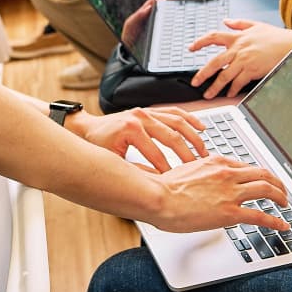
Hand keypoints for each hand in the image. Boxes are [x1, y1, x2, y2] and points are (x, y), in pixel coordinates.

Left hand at [67, 106, 208, 171]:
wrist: (88, 128)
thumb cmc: (98, 145)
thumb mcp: (114, 161)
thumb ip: (136, 171)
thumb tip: (157, 182)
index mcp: (131, 129)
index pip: (157, 154)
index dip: (168, 170)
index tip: (177, 181)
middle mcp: (141, 116)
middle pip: (172, 136)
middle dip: (187, 154)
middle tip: (197, 168)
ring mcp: (147, 111)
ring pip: (178, 121)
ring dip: (193, 136)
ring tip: (203, 151)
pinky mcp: (151, 110)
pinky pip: (174, 112)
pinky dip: (190, 119)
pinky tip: (201, 128)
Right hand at [148, 155, 289, 232]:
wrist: (157, 197)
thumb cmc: (164, 187)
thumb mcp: (187, 168)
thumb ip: (203, 171)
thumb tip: (206, 177)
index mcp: (216, 162)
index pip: (246, 166)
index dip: (259, 175)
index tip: (263, 180)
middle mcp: (227, 174)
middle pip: (263, 174)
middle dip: (277, 182)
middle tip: (281, 191)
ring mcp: (230, 192)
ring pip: (267, 189)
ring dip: (280, 197)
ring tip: (285, 204)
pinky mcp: (230, 212)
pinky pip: (260, 215)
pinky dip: (275, 220)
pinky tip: (281, 225)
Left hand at [189, 20, 291, 98]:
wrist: (290, 45)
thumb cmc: (275, 36)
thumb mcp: (256, 25)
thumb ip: (239, 23)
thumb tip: (226, 21)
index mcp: (237, 37)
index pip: (213, 37)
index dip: (200, 42)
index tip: (191, 48)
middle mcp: (238, 49)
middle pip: (215, 61)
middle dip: (202, 73)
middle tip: (195, 82)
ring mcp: (245, 60)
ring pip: (224, 75)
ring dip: (215, 87)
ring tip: (208, 94)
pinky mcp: (253, 70)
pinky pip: (238, 82)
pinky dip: (232, 89)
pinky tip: (229, 94)